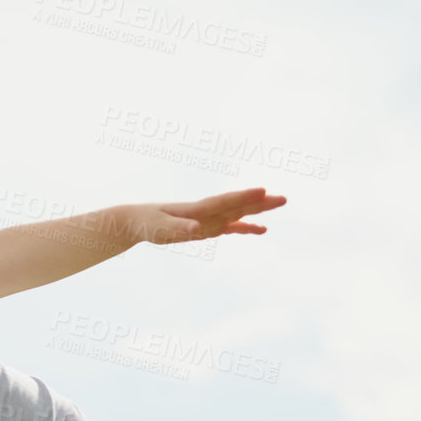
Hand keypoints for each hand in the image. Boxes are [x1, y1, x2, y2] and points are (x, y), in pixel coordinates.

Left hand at [124, 187, 286, 244]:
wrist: (137, 221)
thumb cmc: (148, 223)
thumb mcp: (161, 227)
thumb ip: (180, 227)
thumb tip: (197, 229)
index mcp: (197, 209)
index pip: (225, 201)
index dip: (243, 197)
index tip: (263, 191)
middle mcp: (208, 211)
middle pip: (238, 204)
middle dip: (260, 202)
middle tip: (283, 198)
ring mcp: (210, 218)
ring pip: (239, 212)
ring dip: (259, 209)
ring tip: (280, 203)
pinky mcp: (208, 227)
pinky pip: (232, 227)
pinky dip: (247, 227)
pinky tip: (262, 230)